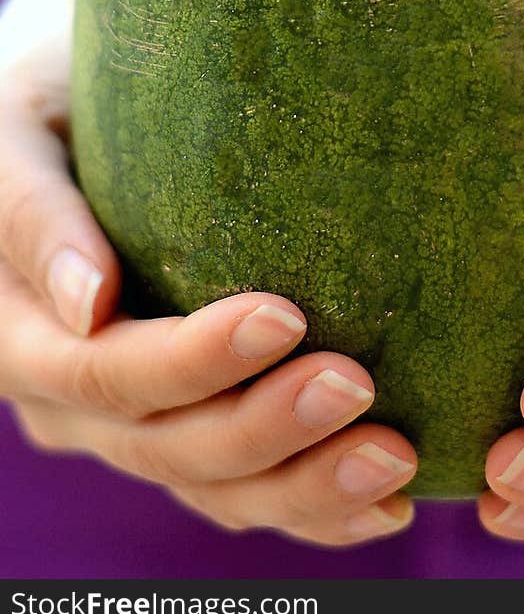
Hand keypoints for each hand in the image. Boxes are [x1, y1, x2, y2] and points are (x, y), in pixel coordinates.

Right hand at [0, 0, 416, 547]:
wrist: (70, 132)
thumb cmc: (51, 104)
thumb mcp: (25, 130)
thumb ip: (36, 212)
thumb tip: (91, 303)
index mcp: (19, 331)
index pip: (106, 368)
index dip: (193, 359)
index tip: (285, 315)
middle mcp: (64, 399)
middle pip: (165, 445)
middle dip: (266, 426)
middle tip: (358, 385)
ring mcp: (122, 428)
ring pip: (209, 488)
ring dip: (305, 486)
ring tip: (396, 459)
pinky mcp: (177, 433)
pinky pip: (239, 494)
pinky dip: (313, 509)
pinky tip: (386, 506)